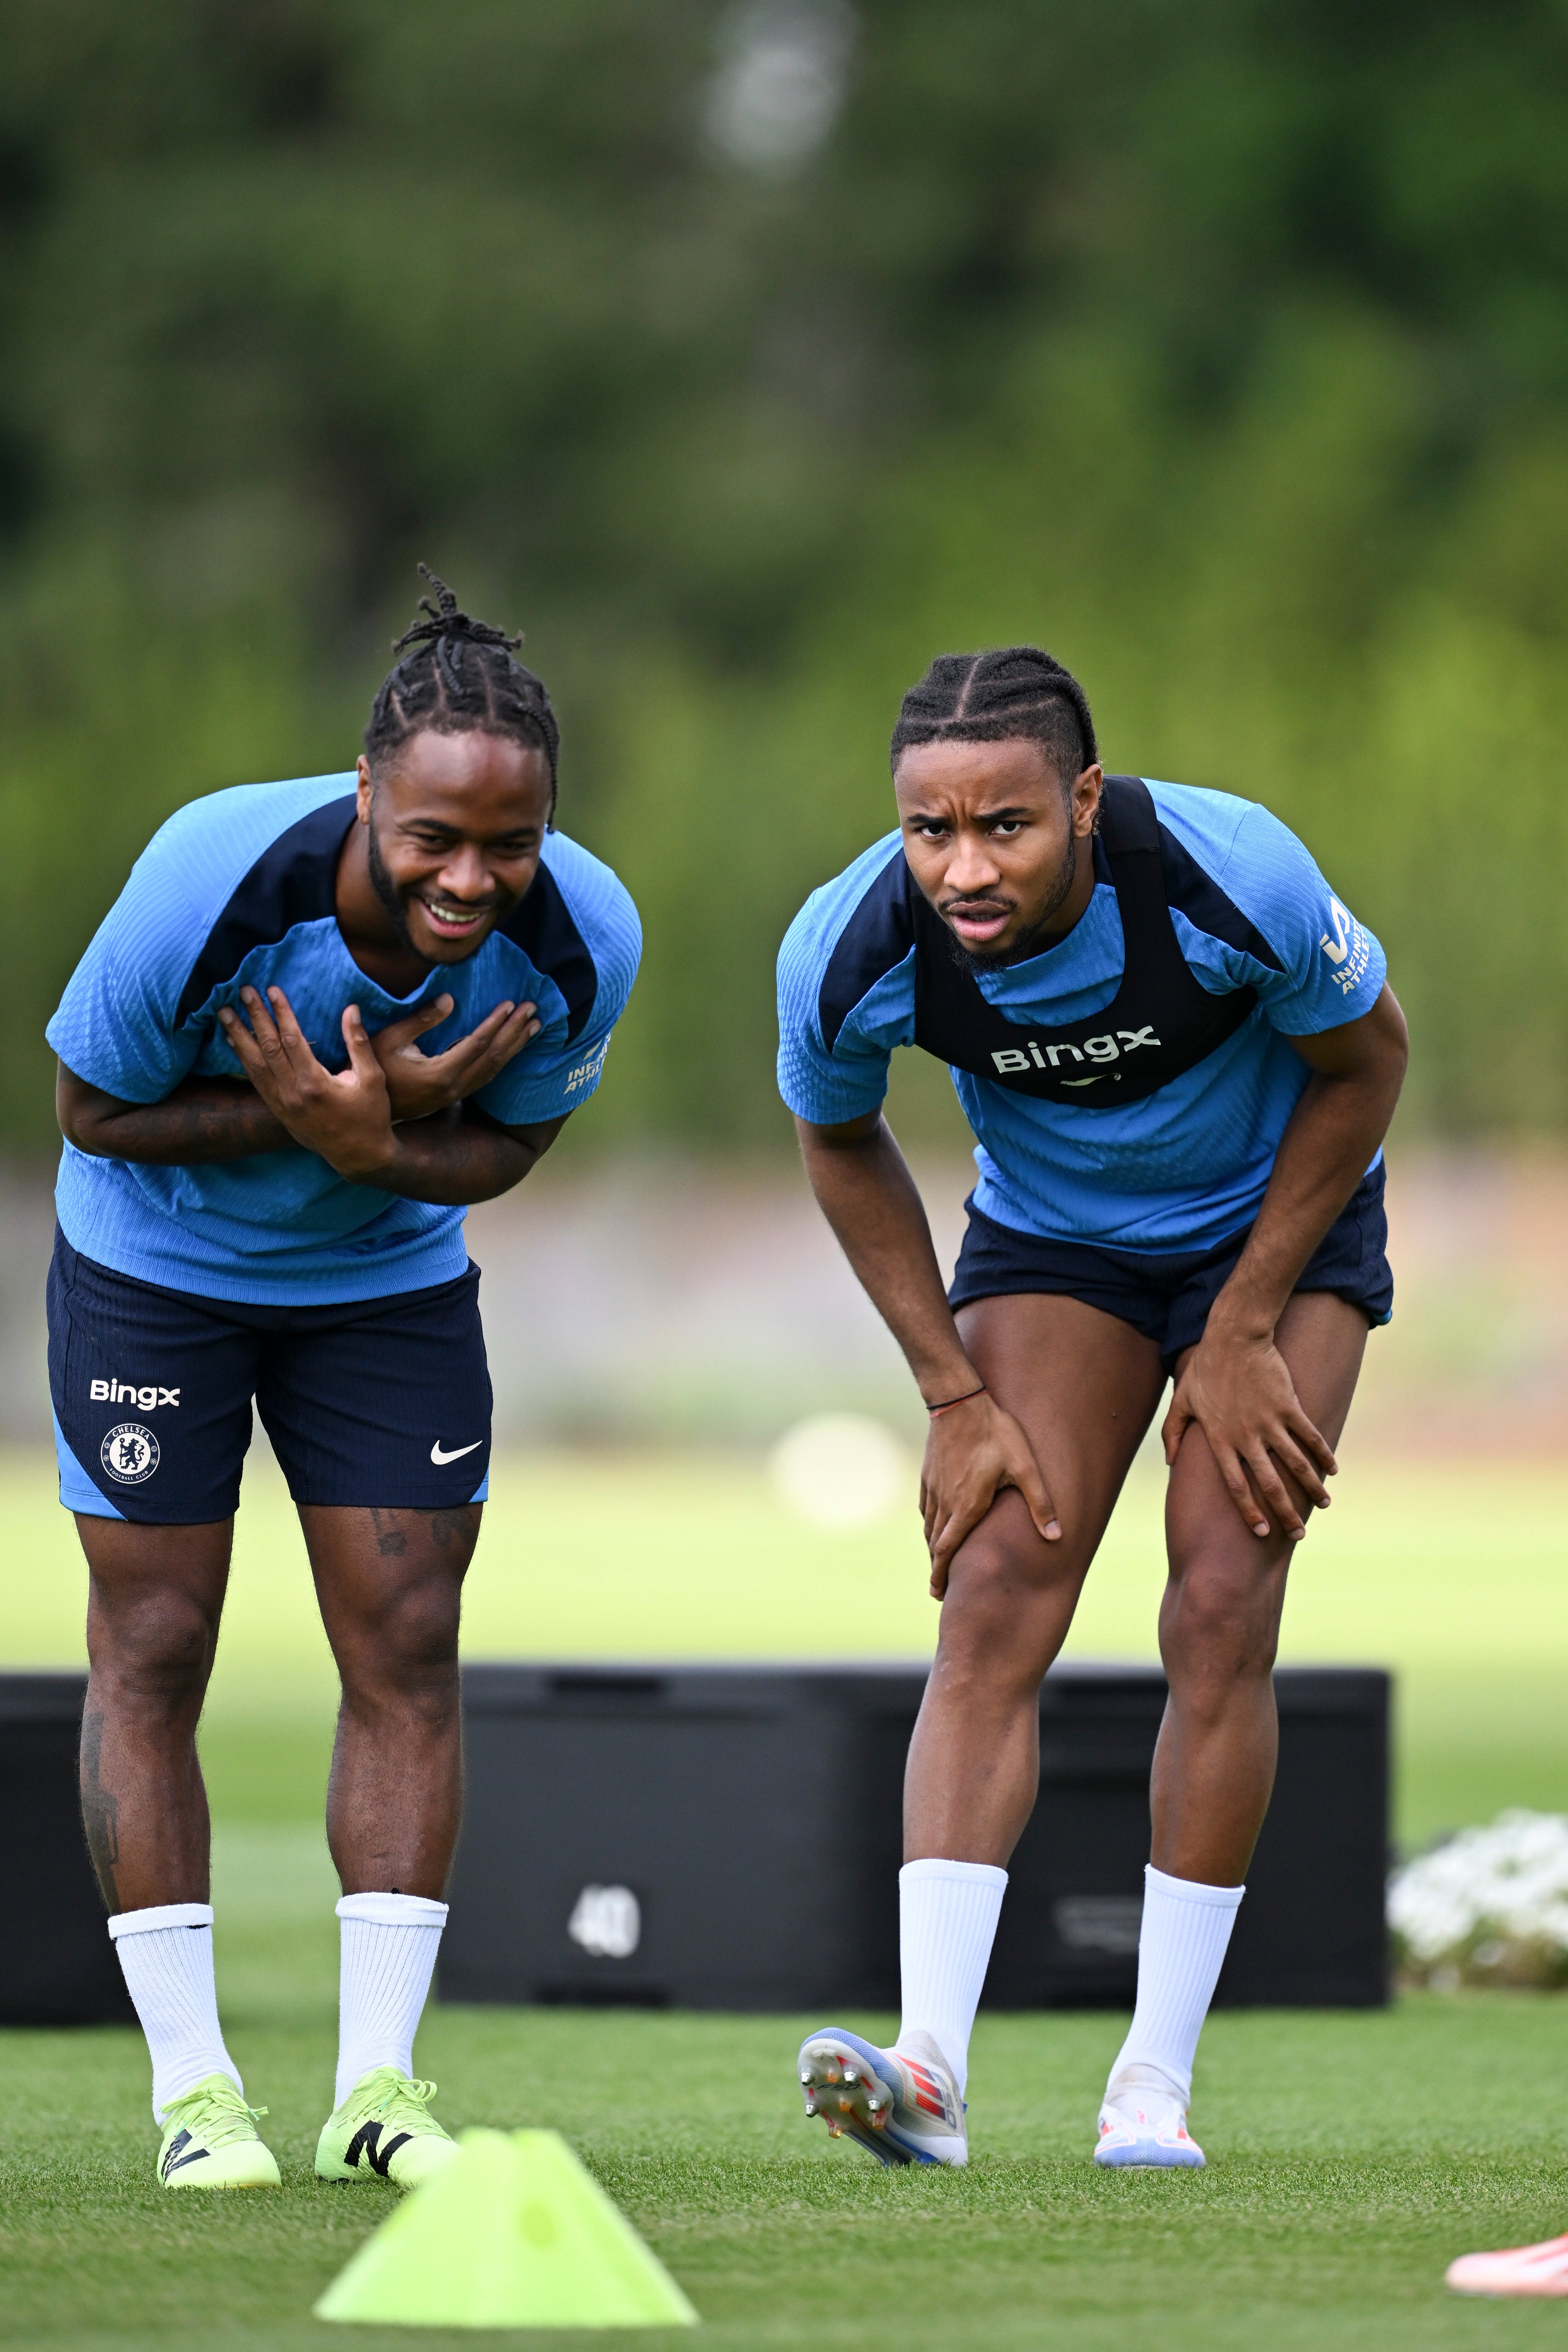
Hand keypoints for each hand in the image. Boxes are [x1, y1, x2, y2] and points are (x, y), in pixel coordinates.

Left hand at [217, 987, 398, 1181]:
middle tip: (242, 991)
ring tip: (224, 1013)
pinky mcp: (278, 1111)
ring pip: (254, 1065)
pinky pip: (255, 1081)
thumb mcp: (373, 1079)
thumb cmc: (371, 1116)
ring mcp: (282, 1104)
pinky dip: (242, 1060)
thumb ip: (359, 1043)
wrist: (359, 1156)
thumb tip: (350, 1009)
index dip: (280, 1012)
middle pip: (268, 1047)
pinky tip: (234, 1042)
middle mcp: (293, 1094)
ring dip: (239, 1036)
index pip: (291, 1039)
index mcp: (315, 1083)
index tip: (271, 990)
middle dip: (254, 1017)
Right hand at [368, 993, 540, 1121]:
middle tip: (533, 1010)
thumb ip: (421, 1019)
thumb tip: (450, 999)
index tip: (511, 1004)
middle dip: (515, 1032)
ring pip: (493, 1069)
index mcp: (440, 1073)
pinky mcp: (453, 1096)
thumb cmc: (371, 1069)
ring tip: (533, 1026)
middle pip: (492, 1057)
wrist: (365, 1111)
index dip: (496, 1024)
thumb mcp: (390, 1039)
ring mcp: (455, 1094)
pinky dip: (502, 1059)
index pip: (476, 1044)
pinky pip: (485, 1076)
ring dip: (514, 1046)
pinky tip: (511, 1047)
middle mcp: (453, 1087)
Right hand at [920, 1391, 1059, 1599]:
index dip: (941, 1574)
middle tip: (939, 1589)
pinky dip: (929, 1523)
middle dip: (936, 1568)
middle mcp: (945, 1502)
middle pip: (935, 1544)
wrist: (958, 1400)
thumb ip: (1040, 1503)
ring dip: (933, 1547)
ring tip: (939, 1561)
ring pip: (929, 1526)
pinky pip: (925, 1507)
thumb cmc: (995, 1433)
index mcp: (966, 1506)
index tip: (939, 1593)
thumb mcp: (1024, 1467)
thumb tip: (1056, 1537)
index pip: (947, 1550)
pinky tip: (934, 1523)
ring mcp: (933, 1487)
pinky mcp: (928, 1473)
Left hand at [1162, 1327, 1334, 1540]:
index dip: (1249, 1511)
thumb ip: (1174, 1433)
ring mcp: (1269, 1421)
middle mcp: (1246, 1436)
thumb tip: (1170, 1461)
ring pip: (1295, 1464)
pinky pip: (1310, 1435)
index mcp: (1220, 1440)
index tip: (1261, 1532)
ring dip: (1311, 1488)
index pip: (1236, 1485)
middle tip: (1297, 1535)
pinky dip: (1323, 1454)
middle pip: (1269, 1484)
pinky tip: (1332, 1470)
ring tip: (1323, 1505)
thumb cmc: (1206, 1368)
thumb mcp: (1182, 1401)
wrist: (1234, 1336)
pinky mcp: (1289, 1405)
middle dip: (1284, 1513)